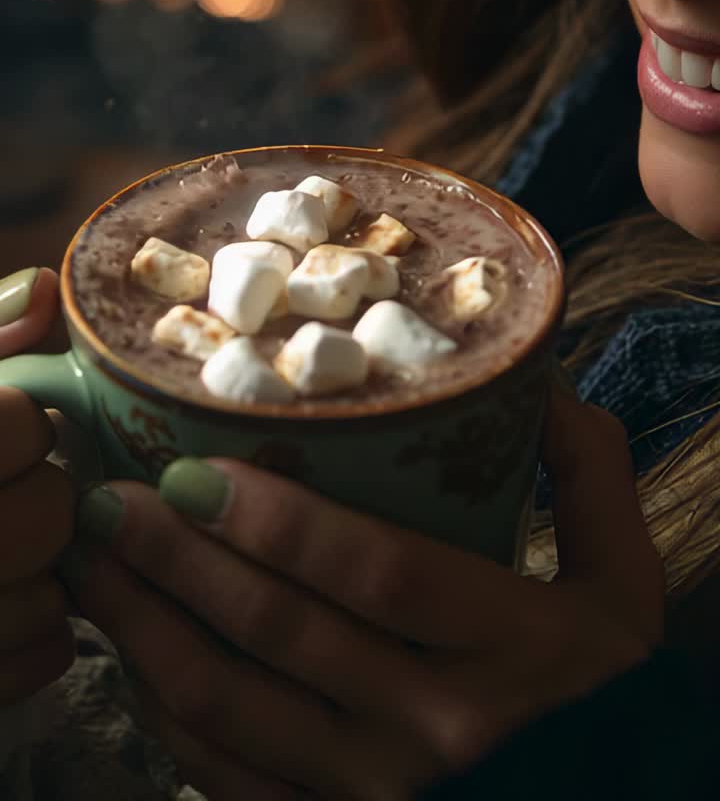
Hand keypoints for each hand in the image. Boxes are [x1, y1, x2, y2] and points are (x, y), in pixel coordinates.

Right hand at [0, 268, 75, 704]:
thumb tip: (47, 290)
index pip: (22, 427)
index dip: (22, 425)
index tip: (2, 430)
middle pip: (49, 511)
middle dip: (41, 494)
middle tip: (6, 491)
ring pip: (51, 592)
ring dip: (41, 567)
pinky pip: (45, 655)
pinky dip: (36, 633)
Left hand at [66, 387, 662, 799]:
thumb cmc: (607, 700)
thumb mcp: (626, 587)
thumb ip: (593, 478)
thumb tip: (539, 382)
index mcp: (508, 650)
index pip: (378, 575)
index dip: (281, 522)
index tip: (197, 468)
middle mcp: (431, 730)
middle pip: (281, 636)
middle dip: (182, 561)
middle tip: (114, 499)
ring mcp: (373, 793)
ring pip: (232, 708)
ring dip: (150, 629)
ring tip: (98, 563)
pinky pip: (225, 777)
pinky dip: (167, 712)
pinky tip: (135, 650)